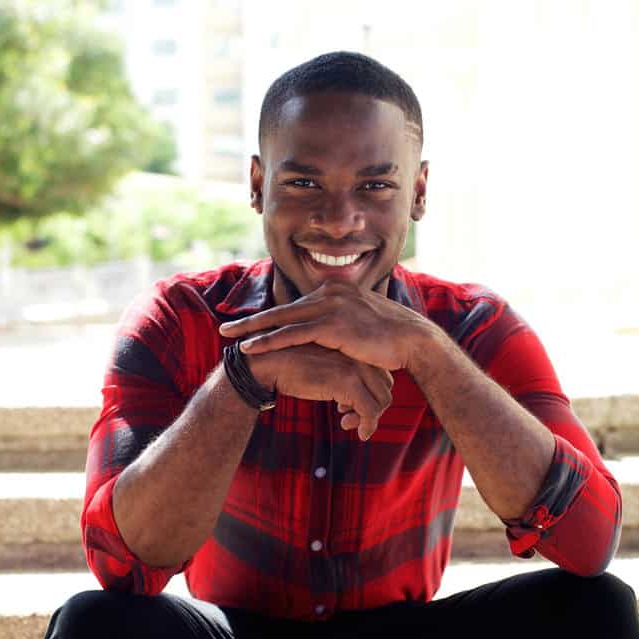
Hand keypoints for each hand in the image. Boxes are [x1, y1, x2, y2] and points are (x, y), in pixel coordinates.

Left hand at [219, 280, 431, 370]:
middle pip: (281, 309)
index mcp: (334, 290)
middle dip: (251, 321)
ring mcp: (330, 307)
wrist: (413, 341)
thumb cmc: (389, 338)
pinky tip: (251, 348)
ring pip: (282, 320)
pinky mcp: (332, 325)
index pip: (294, 306)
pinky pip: (293, 334)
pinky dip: (269, 341)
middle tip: (225, 328)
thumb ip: (340, 322)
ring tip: (230, 339)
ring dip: (253, 330)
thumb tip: (328, 335)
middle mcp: (329, 293)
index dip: (269, 317)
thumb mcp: (361, 322)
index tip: (248, 325)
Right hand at [248, 344, 392, 440]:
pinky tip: (359, 434)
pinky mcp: (347, 383)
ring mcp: (355, 368)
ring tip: (348, 424)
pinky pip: (370, 411)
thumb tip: (351, 400)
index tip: (350, 406)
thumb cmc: (291, 367)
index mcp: (355, 348)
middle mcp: (359, 355)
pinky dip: (368, 426)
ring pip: (381, 400)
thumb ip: (341, 375)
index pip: (381, 375)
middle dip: (372, 407)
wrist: (269, 364)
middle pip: (385, 387)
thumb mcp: (323, 366)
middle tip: (349, 418)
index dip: (371, 394)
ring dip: (369, 419)